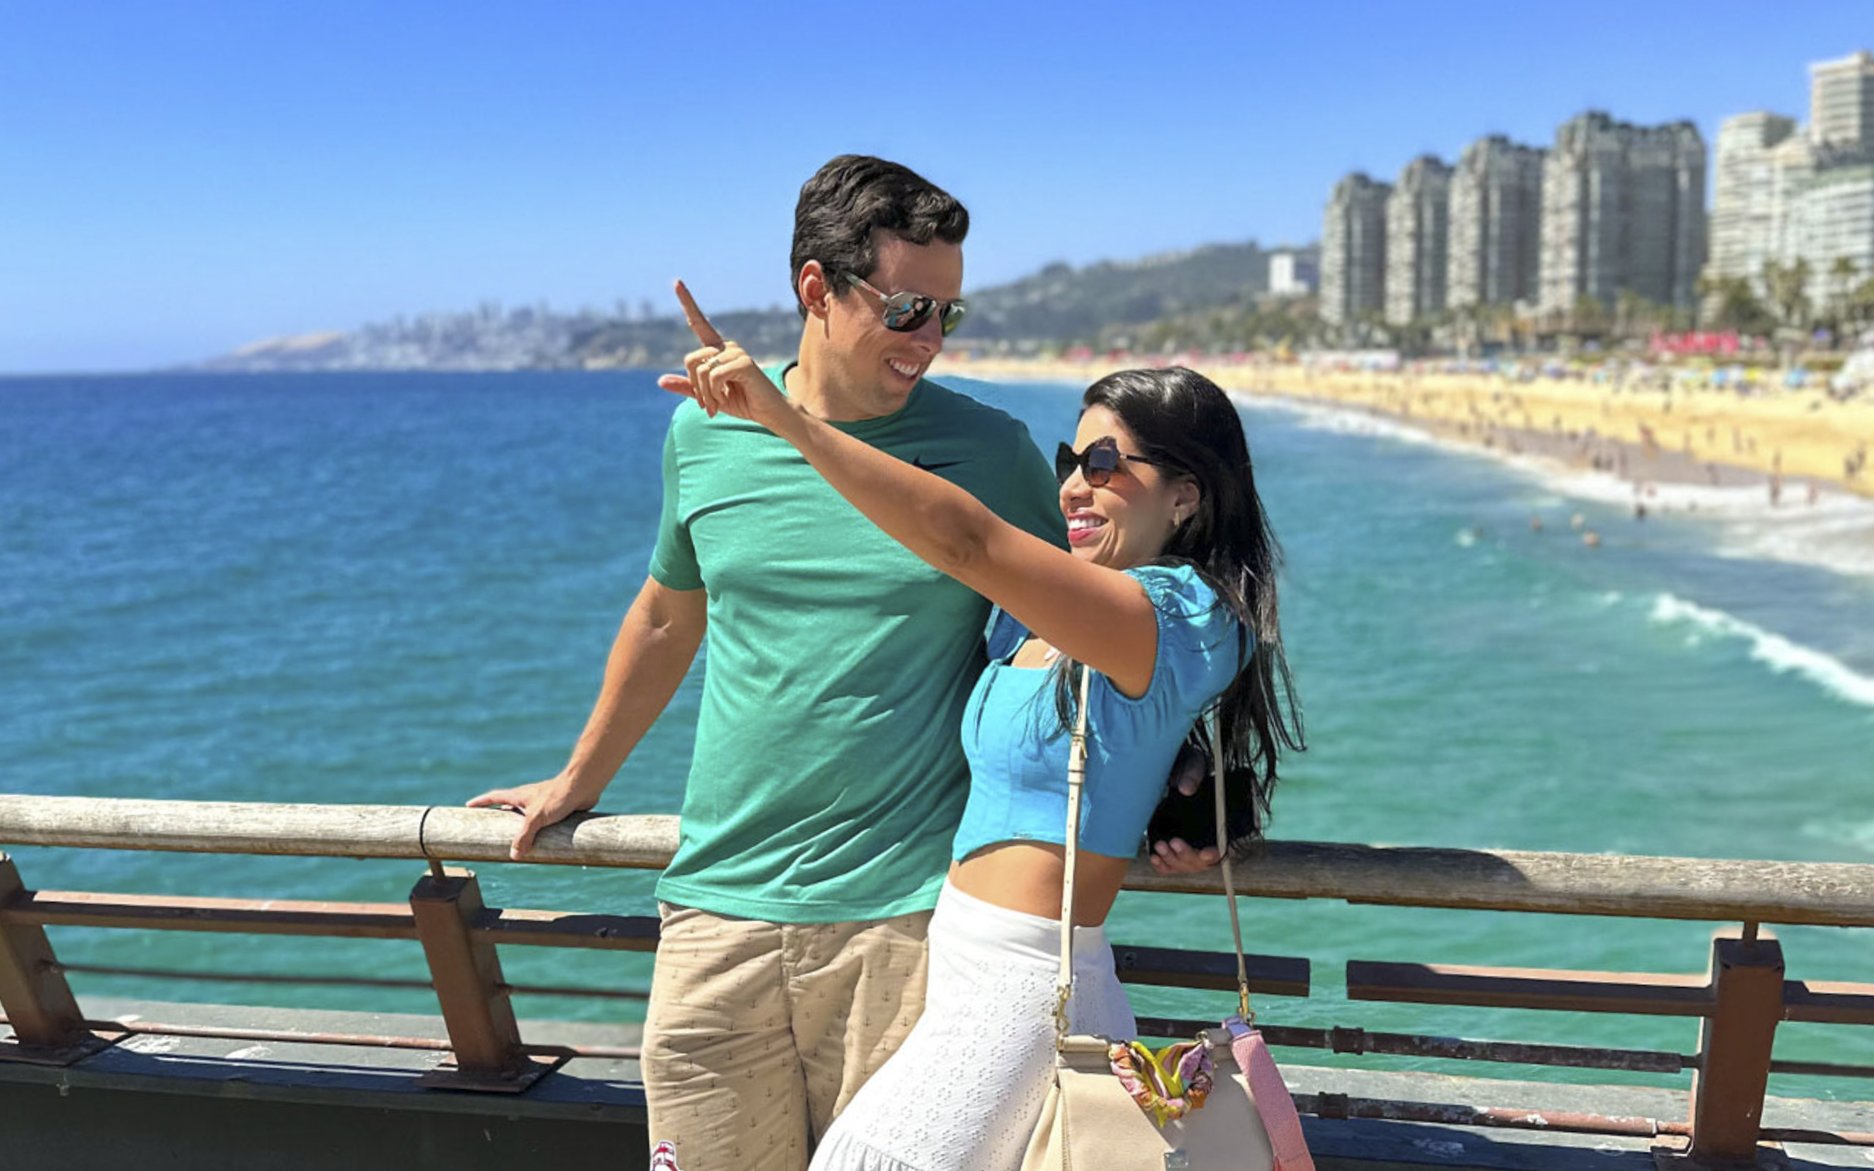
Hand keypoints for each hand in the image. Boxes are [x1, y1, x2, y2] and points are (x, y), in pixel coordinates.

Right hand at [466, 774, 594, 859]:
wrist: (584, 786)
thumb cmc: (558, 796)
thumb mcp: (536, 818)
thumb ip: (524, 836)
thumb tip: (513, 856)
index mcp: (519, 796)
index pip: (495, 797)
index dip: (481, 802)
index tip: (469, 806)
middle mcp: (529, 798)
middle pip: (509, 807)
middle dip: (500, 817)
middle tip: (492, 829)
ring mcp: (543, 804)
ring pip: (527, 816)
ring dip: (521, 827)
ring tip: (516, 842)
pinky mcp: (557, 810)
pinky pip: (544, 823)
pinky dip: (539, 831)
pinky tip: (542, 842)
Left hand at [654, 280, 793, 431]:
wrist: (769, 413)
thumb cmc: (742, 402)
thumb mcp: (708, 396)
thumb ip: (688, 387)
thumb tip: (660, 381)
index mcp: (717, 350)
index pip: (699, 323)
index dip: (687, 302)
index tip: (676, 281)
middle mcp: (727, 346)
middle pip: (690, 360)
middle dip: (695, 387)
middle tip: (708, 404)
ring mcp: (736, 352)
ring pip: (701, 370)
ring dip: (706, 394)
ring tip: (719, 404)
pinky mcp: (744, 362)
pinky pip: (713, 376)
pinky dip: (715, 393)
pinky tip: (727, 398)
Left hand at [1148, 741, 1221, 874]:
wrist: (1166, 769)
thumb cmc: (1185, 765)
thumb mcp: (1191, 763)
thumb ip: (1191, 773)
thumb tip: (1185, 789)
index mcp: (1219, 819)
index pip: (1224, 845)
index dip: (1216, 853)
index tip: (1205, 853)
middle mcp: (1206, 836)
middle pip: (1202, 861)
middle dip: (1187, 855)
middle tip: (1171, 842)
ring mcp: (1189, 843)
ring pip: (1185, 865)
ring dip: (1172, 860)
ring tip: (1159, 846)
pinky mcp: (1172, 846)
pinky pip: (1170, 866)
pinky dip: (1163, 866)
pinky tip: (1155, 857)